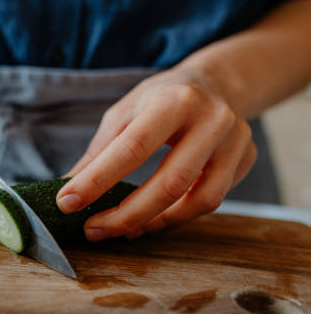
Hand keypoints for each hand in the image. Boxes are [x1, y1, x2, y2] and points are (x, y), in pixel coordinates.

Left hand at [56, 66, 256, 240]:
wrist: (215, 83)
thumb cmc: (161, 98)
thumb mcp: (125, 112)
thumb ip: (99, 151)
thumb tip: (68, 189)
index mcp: (174, 100)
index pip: (132, 148)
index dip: (97, 180)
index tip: (67, 202)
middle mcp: (212, 120)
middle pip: (169, 183)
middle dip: (125, 215)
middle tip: (92, 229)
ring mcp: (236, 141)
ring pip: (198, 200)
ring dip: (153, 223)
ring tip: (121, 230)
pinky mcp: (246, 159)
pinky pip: (211, 200)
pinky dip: (177, 217)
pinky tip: (151, 220)